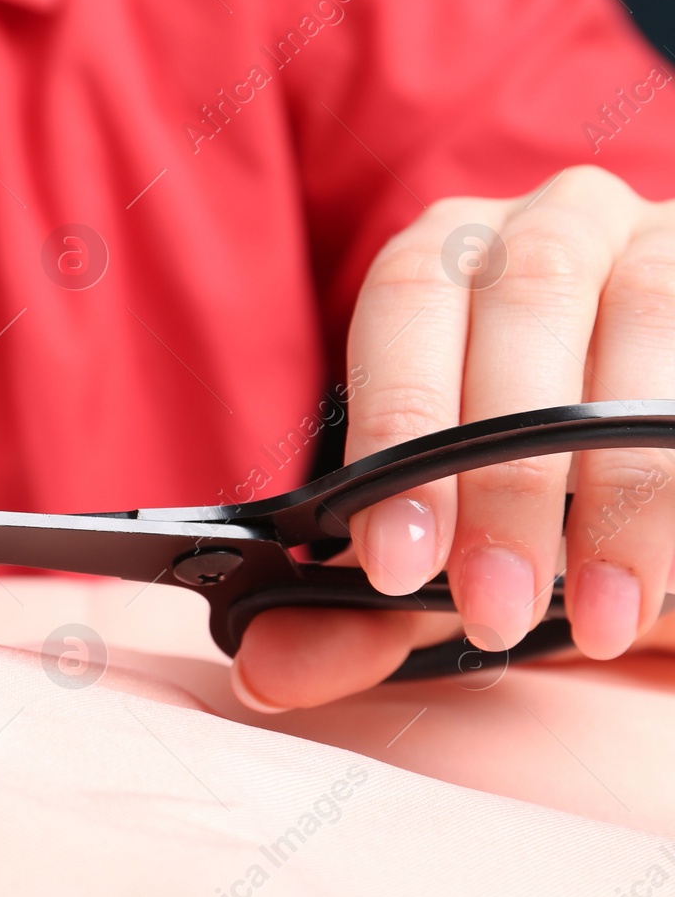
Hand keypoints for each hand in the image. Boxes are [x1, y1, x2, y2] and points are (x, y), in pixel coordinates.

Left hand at [236, 166, 674, 709]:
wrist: (665, 442)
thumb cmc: (533, 482)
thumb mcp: (447, 546)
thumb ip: (357, 611)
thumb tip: (263, 672)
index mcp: (442, 260)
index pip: (403, 308)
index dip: (399, 429)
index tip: (400, 566)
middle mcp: (547, 225)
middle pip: (522, 314)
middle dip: (507, 480)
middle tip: (497, 610)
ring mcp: (659, 239)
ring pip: (648, 322)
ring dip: (627, 488)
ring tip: (604, 617)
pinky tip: (669, 574)